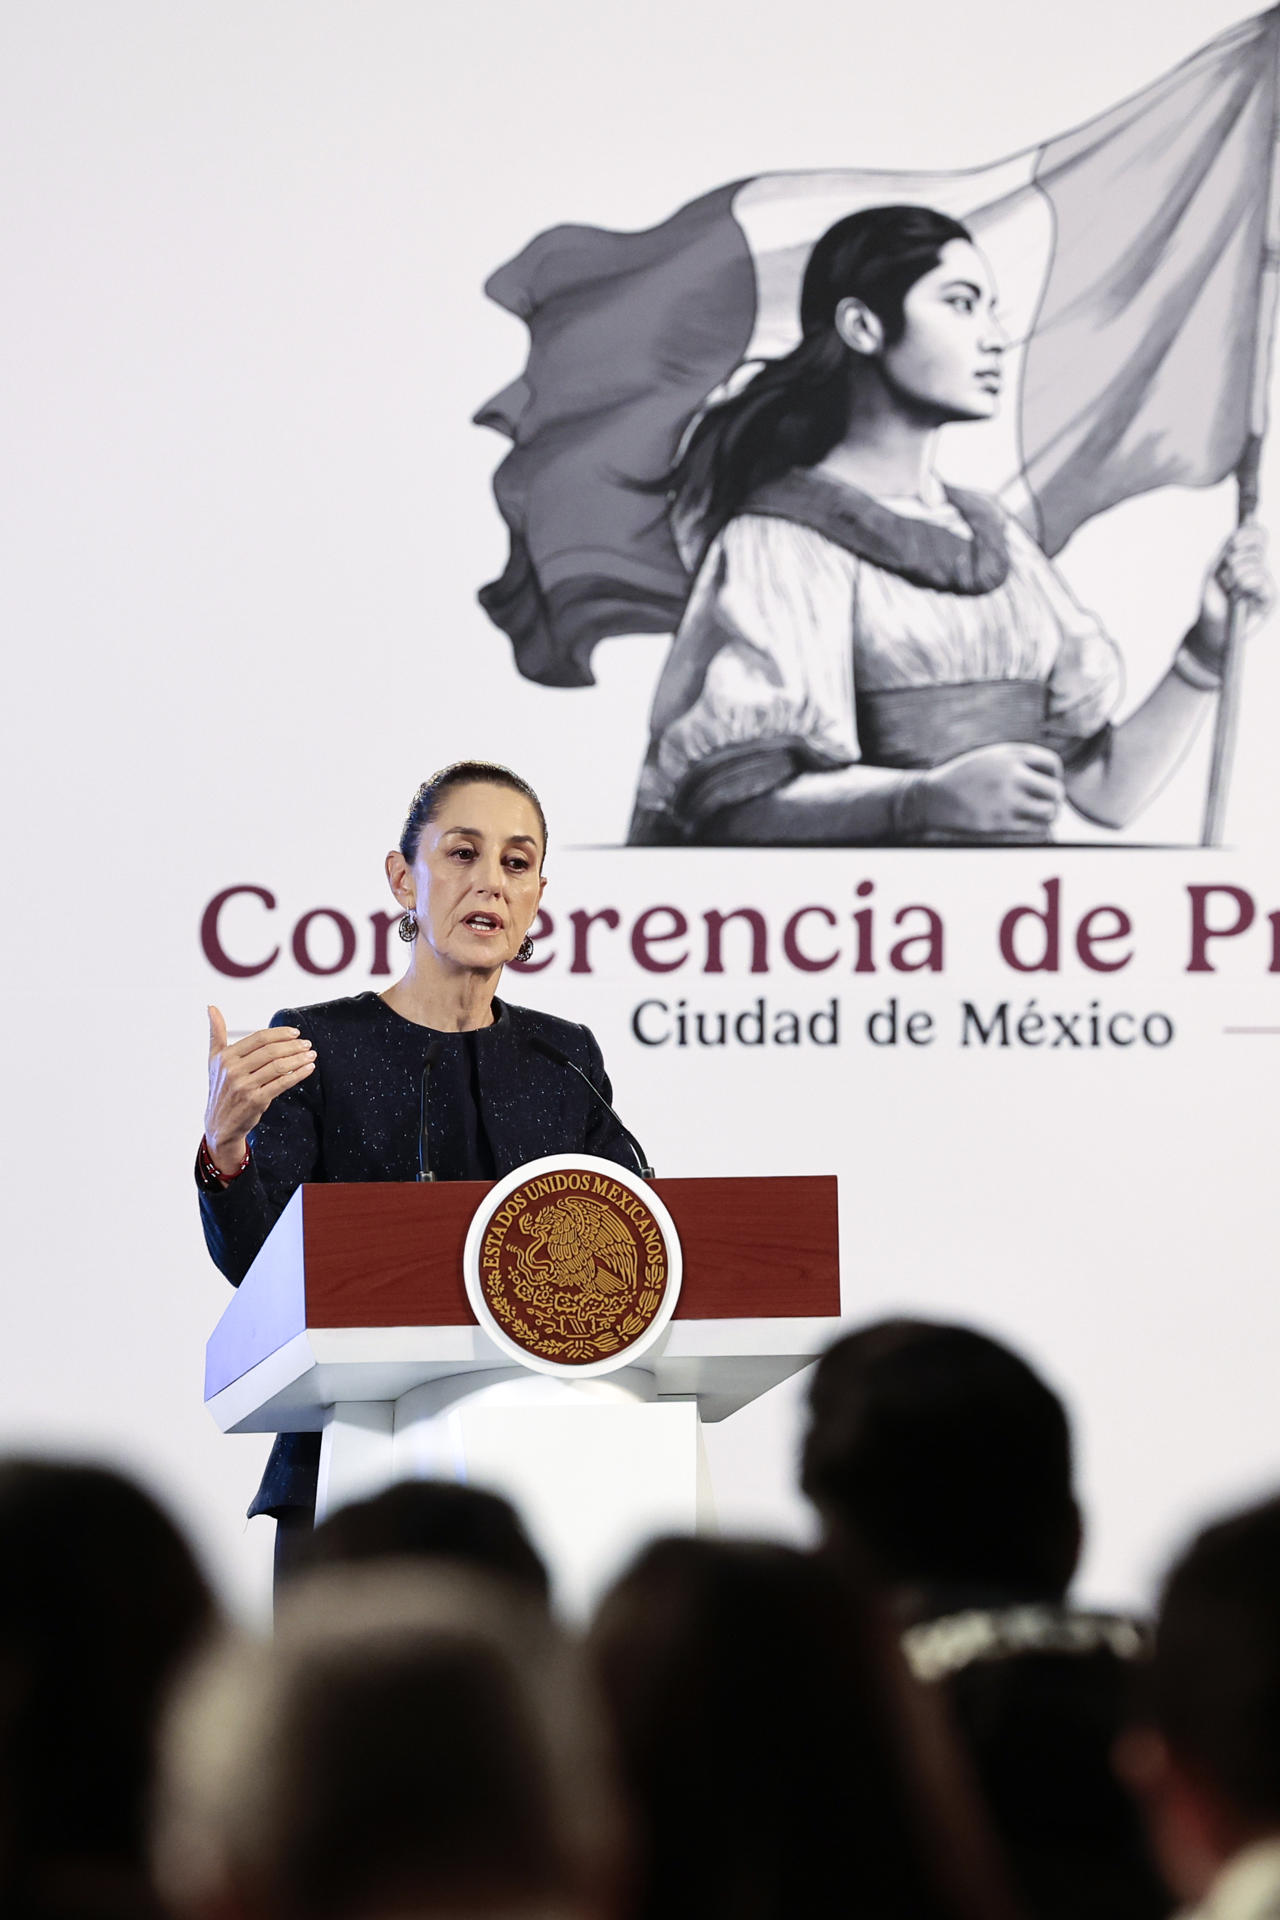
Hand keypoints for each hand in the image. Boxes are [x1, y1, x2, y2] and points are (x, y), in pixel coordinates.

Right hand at [204, 1006, 315, 1175]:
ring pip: (278, 1066)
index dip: (280, 1033)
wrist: (219, 1123)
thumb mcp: (214, 1060)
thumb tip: (211, 1007)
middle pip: (270, 1051)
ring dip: (299, 1059)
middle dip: (293, 1046)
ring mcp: (243, 1086)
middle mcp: (232, 1070)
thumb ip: (216, 1033)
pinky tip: (308, 1069)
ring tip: (311, 1055)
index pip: (259, 1038)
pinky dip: (298, 1074)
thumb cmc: (221, 1088)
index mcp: (225, 1057)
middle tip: (307, 1044)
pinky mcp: (255, 1101)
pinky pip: (282, 1083)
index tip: (295, 1033)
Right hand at [920, 742, 1063, 837]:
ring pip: (1049, 812)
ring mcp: (1007, 800)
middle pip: (1055, 790)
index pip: (1052, 764)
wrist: (933, 797)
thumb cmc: (965, 777)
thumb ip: (1020, 760)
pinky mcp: (1000, 823)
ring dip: (1048, 815)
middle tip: (1046, 804)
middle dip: (1054, 799)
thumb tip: (1053, 777)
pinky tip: (1028, 826)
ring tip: (1039, 816)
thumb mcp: (992, 757)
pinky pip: (1035, 829)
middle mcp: (1012, 776)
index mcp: (1011, 756)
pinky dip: (1037, 829)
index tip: (1044, 783)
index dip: (1054, 776)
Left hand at [1191, 522, 1273, 666]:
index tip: (1232, 541)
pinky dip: (1243, 585)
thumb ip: (1229, 548)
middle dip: (1233, 559)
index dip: (1248, 532)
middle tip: (1224, 576)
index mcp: (1249, 558)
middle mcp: (1261, 568)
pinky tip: (1237, 596)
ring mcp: (1266, 582)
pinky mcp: (1269, 597)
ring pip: (1254, 562)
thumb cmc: (1213, 598)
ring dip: (1233, 575)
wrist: (1212, 626)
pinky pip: (1258, 579)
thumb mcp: (1216, 568)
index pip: (1259, 535)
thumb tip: (1242, 527)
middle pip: (1256, 546)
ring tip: (1228, 589)